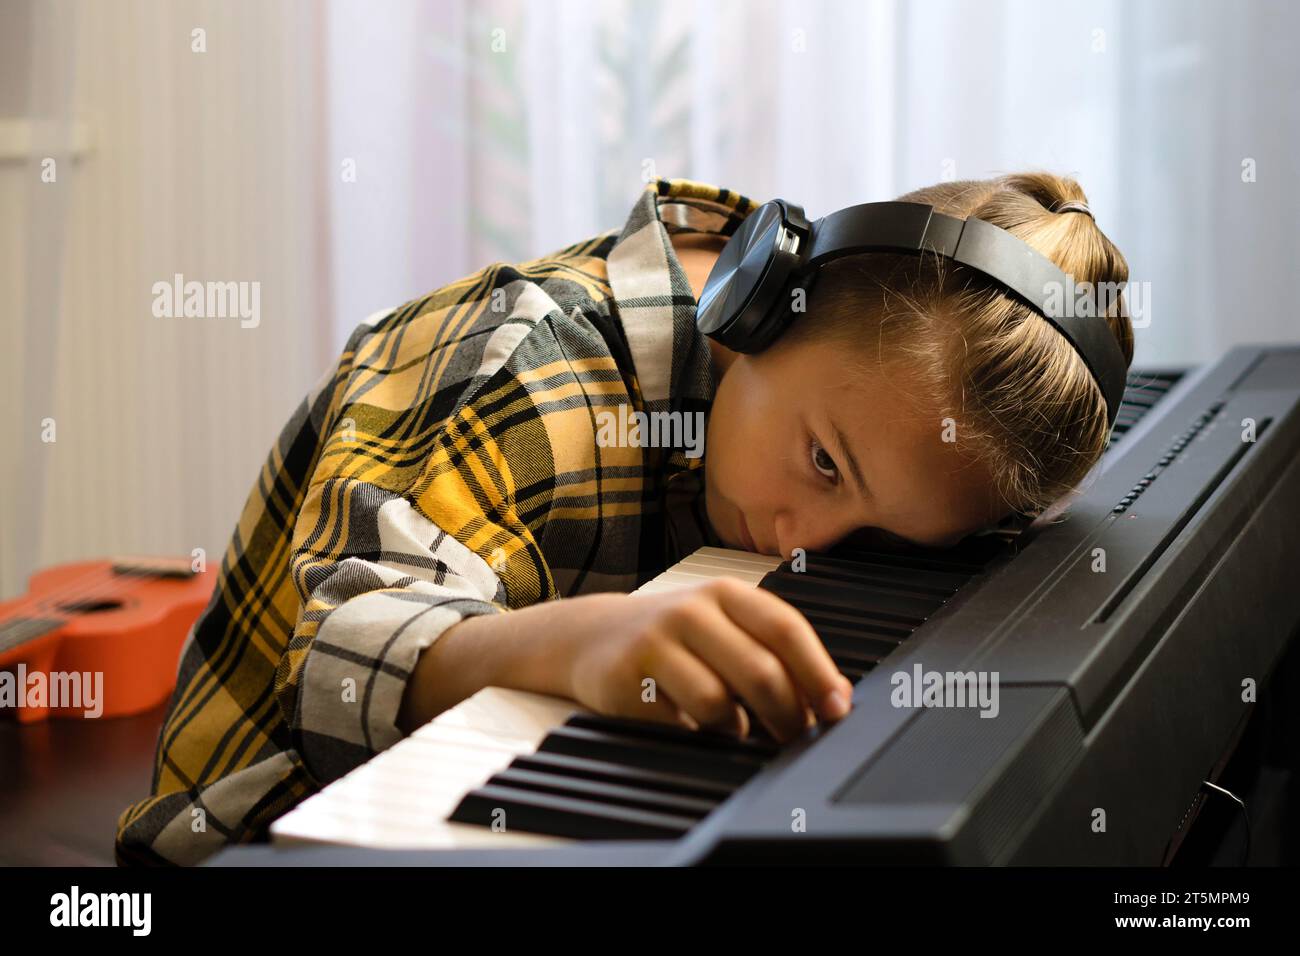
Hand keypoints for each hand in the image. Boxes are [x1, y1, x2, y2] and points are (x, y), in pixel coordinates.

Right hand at [560, 578, 852, 742]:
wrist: (589, 636)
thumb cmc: (672, 636)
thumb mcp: (722, 626)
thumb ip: (772, 651)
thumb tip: (834, 696)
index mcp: (726, 593)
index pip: (786, 629)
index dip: (818, 673)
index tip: (837, 708)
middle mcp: (691, 611)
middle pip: (760, 671)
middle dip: (788, 714)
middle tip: (796, 736)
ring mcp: (656, 641)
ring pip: (719, 702)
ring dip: (738, 728)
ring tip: (736, 727)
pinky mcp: (625, 677)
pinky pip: (678, 721)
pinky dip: (697, 734)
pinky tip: (696, 726)